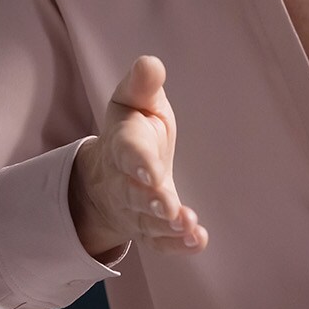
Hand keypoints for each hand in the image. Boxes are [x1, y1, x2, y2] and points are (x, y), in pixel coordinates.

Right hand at [69, 56, 209, 257]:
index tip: (152, 172)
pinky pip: (159, 243)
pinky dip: (176, 246)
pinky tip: (196, 241)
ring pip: (146, 221)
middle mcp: (124, 180)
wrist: (111, 172)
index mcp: (122, 143)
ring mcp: (135, 208)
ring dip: (167, 226)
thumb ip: (142, 85)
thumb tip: (150, 63)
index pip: (127, 153)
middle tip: (168, 208)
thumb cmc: (134, 129)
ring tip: (187, 226)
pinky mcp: (149, 229)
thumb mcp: (134, 101)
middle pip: (133, 193)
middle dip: (150, 201)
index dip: (138, 163)